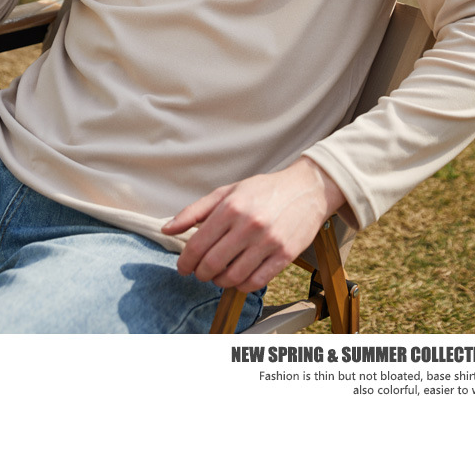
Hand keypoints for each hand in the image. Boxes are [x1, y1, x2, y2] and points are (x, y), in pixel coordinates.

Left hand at [162, 157, 345, 293]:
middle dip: (200, 273)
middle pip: (212, 264)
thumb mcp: (227, 192)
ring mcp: (268, 242)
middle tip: (200, 272)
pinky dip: (242, 285)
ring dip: (219, 281)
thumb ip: (194, 211)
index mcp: (230, 207)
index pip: (197, 244)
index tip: (183, 267)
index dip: (185, 261)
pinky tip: (238, 278)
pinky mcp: (284, 255)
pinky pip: (256, 282)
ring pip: (232, 277)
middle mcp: (248, 225)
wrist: (307, 189)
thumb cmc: (265, 190)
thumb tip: (167, 228)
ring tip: (219, 275)